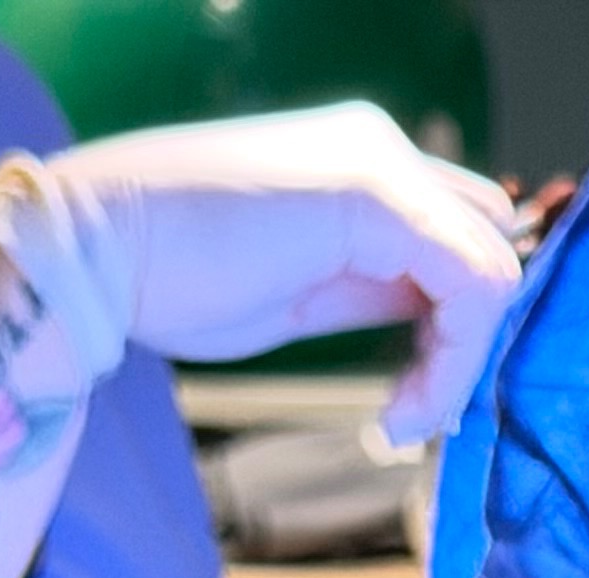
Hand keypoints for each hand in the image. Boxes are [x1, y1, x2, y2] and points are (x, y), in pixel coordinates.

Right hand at [0, 107, 524, 447]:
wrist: (99, 249)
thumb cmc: (171, 274)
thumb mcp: (296, 289)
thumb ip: (368, 289)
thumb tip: (423, 318)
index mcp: (358, 163)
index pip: (456, 236)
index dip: (454, 326)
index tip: (413, 397)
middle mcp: (381, 147)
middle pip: (485, 250)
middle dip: (465, 349)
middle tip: (414, 417)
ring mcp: (382, 164)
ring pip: (489, 272)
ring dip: (459, 367)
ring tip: (404, 419)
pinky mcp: (378, 197)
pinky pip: (472, 283)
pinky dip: (452, 361)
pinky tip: (402, 408)